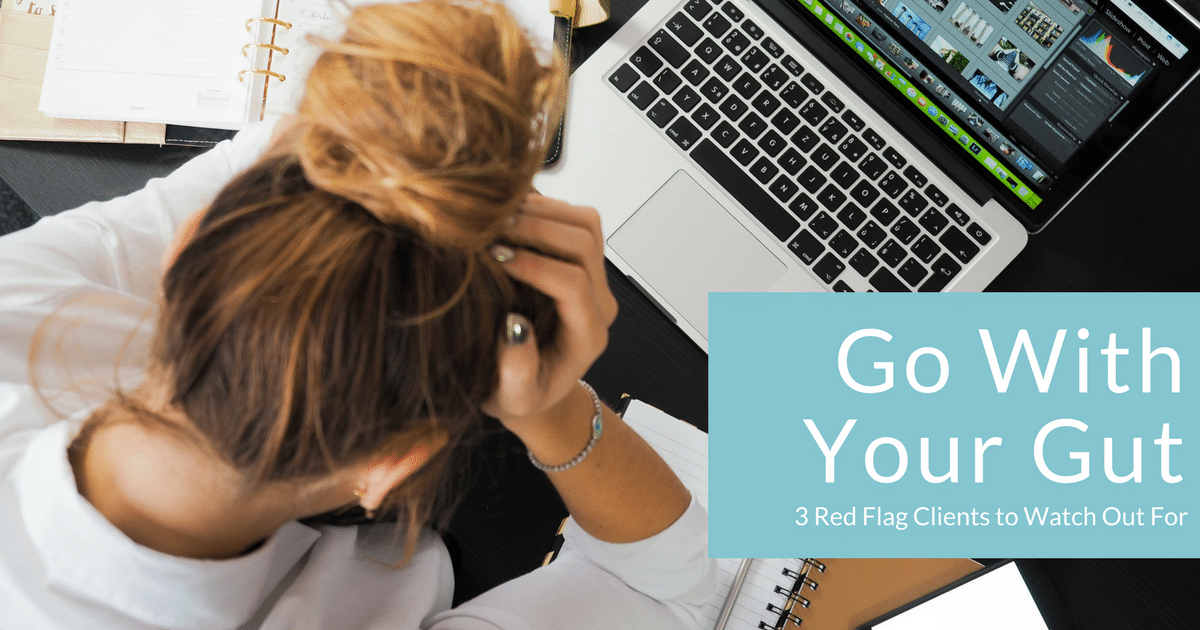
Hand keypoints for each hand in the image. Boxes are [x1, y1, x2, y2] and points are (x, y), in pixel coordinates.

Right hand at [481, 194, 617, 433]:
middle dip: (537, 229)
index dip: (535, 265)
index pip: (573, 284)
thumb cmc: (521, 394)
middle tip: (491, 229)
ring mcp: (594, 277)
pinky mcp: (581, 260)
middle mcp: (598, 302)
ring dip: (542, 212)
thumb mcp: (514, 398)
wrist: (533, 385)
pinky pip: (574, 219)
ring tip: (496, 217)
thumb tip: (514, 327)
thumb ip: (517, 372)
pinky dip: (543, 207)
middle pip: (584, 244)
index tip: (495, 258)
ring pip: (585, 223)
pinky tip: (507, 216)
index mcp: (587, 335)